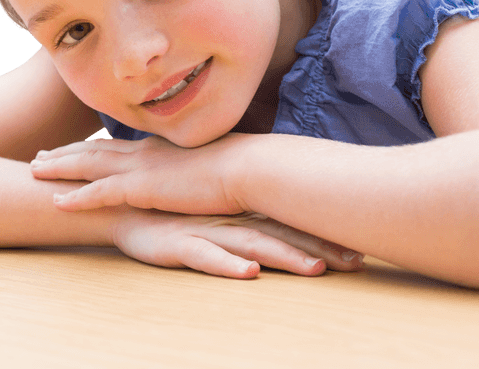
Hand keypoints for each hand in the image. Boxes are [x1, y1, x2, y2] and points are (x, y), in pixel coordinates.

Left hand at [31, 134, 244, 214]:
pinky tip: (55, 203)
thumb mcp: (206, 164)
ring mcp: (140, 168)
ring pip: (87, 166)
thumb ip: (189, 169)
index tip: (67, 148)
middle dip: (63, 153)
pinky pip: (99, 193)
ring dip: (58, 169)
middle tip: (38, 156)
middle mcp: (143, 152)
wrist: (247, 168)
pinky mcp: (143, 189)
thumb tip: (189, 173)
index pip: (113, 145)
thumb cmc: (237, 168)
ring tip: (34, 171)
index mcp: (157, 148)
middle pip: (92, 150)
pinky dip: (76, 198)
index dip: (87, 147)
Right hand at [112, 208, 362, 277]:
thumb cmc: (167, 213)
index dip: (324, 235)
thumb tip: (277, 227)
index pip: (289, 224)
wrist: (117, 204)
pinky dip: (228, 265)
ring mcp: (204, 231)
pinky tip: (249, 274)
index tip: (361, 249)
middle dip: (320, 248)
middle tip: (358, 262)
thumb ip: (241, 219)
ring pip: (251, 245)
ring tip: (315, 269)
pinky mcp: (177, 244)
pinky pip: (206, 257)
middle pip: (281, 235)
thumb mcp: (209, 217)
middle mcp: (228, 221)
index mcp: (238, 215)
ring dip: (284, 256)